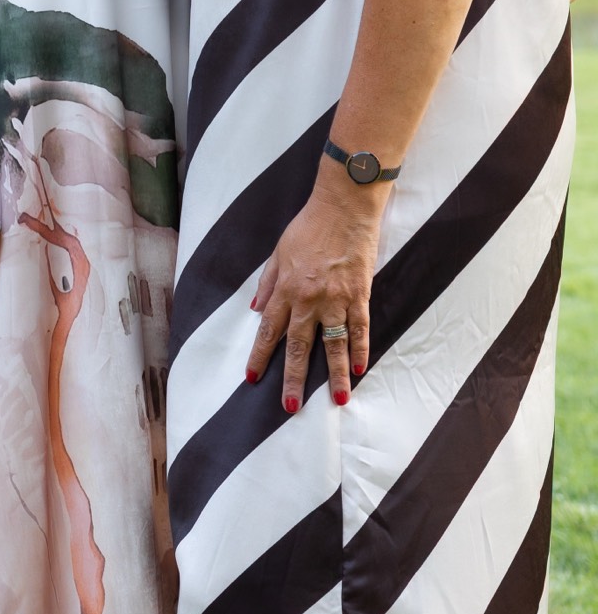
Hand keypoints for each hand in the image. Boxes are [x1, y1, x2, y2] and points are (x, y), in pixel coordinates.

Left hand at [245, 169, 384, 410]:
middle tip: (290, 406)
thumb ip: (268, 283)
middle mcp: (309, 300)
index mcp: (286, 290)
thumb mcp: (278, 252)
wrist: (343, 207)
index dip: (260, 356)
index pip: (269, 331)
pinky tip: (360, 370)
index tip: (252, 378)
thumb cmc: (308, 226)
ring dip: (335, 374)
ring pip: (334, 345)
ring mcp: (336, 300)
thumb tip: (256, 308)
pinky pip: (360, 328)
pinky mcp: (359, 295)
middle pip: (299, 346)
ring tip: (337, 400)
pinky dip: (360, 349)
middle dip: (293, 378)